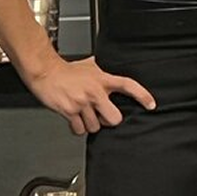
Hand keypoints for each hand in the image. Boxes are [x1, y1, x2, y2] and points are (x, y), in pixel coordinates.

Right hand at [23, 56, 155, 135]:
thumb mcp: (90, 66)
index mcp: (103, 80)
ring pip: (95, 127)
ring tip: (83, 114)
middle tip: (102, 116)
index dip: (142, 96)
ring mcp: (82, 103)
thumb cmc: (66, 70)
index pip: (129, 86)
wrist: (45, 71)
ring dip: (90, 124)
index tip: (151, 105)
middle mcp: (95, 92)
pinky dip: (77, 128)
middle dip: (109, 121)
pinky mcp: (69, 111)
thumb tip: (111, 68)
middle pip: (114, 118)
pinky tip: (74, 119)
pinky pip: (79, 130)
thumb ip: (102, 71)